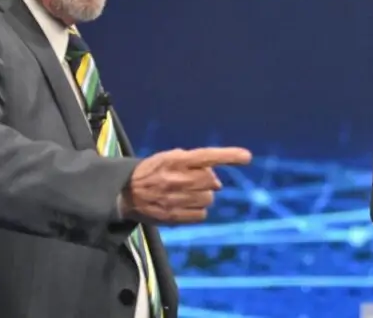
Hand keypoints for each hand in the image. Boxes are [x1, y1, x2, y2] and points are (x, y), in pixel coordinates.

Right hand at [120, 147, 251, 224]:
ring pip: (208, 200)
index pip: (208, 156)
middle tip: (194, 181)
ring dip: (203, 196)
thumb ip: (193, 162)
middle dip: (209, 181)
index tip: (247, 157)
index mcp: (176, 160)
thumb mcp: (168, 157)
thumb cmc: (152, 171)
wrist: (125, 192)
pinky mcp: (174, 217)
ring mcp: (176, 199)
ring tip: (187, 193)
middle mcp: (177, 179)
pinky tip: (184, 206)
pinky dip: (197, 211)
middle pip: (212, 181)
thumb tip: (214, 177)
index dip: (229, 156)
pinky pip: (201, 215)